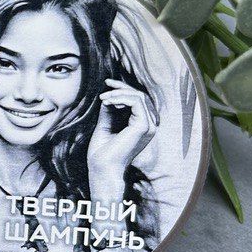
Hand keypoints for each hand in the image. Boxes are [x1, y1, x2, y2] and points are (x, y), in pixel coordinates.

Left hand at [87, 79, 155, 200]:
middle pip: (141, 96)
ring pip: (139, 97)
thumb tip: (110, 95)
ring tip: (104, 99)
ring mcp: (149, 126)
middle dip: (121, 88)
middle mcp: (150, 125)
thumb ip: (111, 109)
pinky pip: (136, 102)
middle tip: (104, 90)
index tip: (107, 83)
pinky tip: (108, 102)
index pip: (139, 100)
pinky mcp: (143, 126)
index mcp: (143, 126)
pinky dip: (121, 98)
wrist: (102, 167)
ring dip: (119, 94)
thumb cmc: (102, 151)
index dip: (124, 89)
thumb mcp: (107, 123)